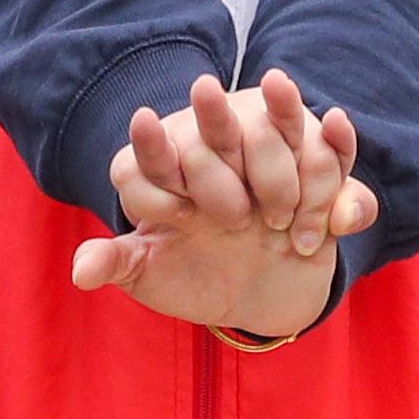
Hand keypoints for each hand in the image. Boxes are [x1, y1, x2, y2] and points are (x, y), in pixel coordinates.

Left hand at [70, 71, 374, 338]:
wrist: (256, 297)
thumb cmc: (194, 278)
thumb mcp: (153, 275)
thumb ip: (120, 264)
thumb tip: (80, 273)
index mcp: (175, 179)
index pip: (156, 156)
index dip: (152, 144)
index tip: (144, 120)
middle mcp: (222, 160)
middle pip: (216, 135)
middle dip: (215, 152)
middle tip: (231, 206)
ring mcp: (272, 168)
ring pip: (276, 135)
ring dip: (277, 161)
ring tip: (279, 215)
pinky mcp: (320, 183)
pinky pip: (334, 153)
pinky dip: (338, 140)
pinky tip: (337, 121)